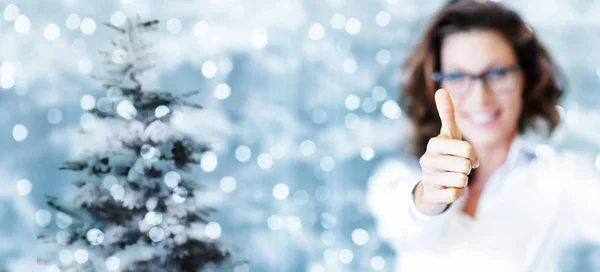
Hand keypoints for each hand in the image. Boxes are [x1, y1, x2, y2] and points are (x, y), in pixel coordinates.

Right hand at [414, 88, 478, 214]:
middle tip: (457, 168)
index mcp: (433, 144)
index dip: (473, 155)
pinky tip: (448, 190)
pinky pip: (455, 195)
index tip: (468, 157)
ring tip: (452, 178)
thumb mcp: (448, 135)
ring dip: (462, 182)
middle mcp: (427, 160)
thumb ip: (447, 113)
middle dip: (467, 169)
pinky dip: (458, 194)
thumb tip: (441, 89)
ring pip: (461, 180)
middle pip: (465, 165)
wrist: (431, 187)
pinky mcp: (430, 195)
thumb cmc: (445, 156)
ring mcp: (427, 178)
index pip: (466, 149)